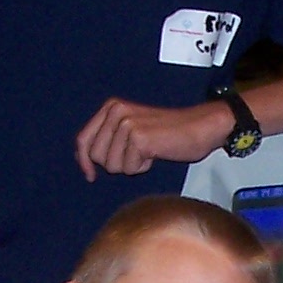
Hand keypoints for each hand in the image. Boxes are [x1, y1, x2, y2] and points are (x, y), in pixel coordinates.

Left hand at [74, 98, 229, 179]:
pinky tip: (155, 154)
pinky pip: (129, 168)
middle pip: (96, 156)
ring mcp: (126, 123)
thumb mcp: (133, 129)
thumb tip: (84, 160)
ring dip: (131, 165)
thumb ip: (109, 139)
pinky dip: (142, 167)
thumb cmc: (170, 132)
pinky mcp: (138, 137)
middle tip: (137, 155)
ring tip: (148, 152)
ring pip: (112, 165)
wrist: (200, 128)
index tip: (90, 175)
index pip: (83, 139)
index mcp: (112, 107)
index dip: (84, 161)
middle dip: (115, 163)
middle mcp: (116, 111)